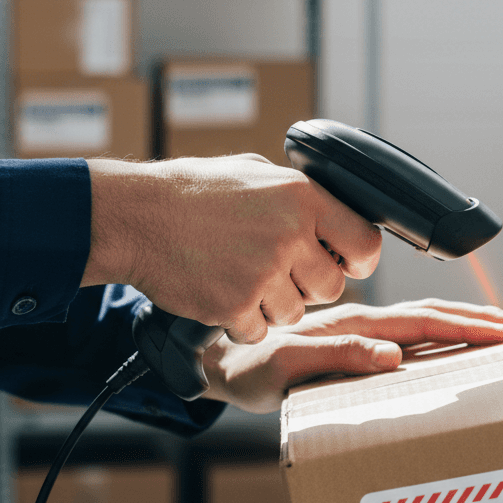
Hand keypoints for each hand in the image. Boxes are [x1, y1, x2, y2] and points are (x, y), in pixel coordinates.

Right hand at [81, 155, 380, 342]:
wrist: (137, 216)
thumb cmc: (192, 191)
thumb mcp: (254, 172)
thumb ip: (298, 195)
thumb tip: (334, 213)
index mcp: (302, 197)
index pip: (365, 243)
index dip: (356, 259)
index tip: (342, 263)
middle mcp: (289, 233)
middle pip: (332, 287)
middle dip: (309, 287)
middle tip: (277, 272)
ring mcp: (263, 272)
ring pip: (295, 313)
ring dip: (273, 306)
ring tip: (242, 277)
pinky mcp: (235, 305)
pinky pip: (260, 330)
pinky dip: (242, 321)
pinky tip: (222, 292)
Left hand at [201, 299, 502, 413]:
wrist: (218, 360)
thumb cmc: (248, 368)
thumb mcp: (285, 367)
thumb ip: (336, 357)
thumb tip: (390, 356)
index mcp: (352, 325)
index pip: (420, 323)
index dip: (464, 326)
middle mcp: (360, 324)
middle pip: (431, 315)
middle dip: (479, 319)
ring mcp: (359, 332)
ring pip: (421, 322)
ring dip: (463, 323)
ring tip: (501, 327)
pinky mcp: (354, 344)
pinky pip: (404, 337)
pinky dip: (436, 335)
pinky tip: (450, 343)